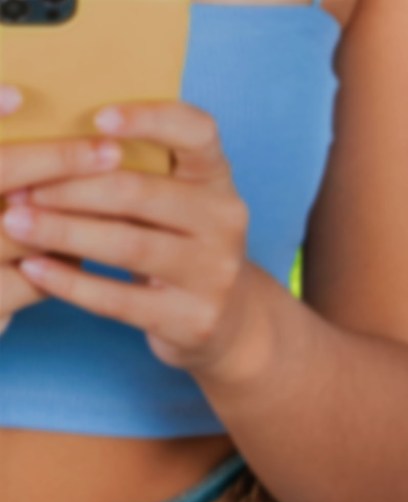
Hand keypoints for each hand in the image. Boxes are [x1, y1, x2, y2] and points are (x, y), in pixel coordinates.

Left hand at [2, 100, 253, 377]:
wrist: (228, 317)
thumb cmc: (179, 243)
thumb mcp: (177, 200)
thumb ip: (140, 170)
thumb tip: (54, 142)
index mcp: (218, 178)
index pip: (196, 131)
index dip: (149, 119)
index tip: (96, 119)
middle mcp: (226, 221)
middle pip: (141, 193)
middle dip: (71, 188)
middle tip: (20, 187)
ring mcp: (215, 272)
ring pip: (129, 246)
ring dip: (63, 232)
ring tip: (15, 223)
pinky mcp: (195, 318)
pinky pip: (121, 300)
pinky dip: (70, 282)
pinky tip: (35, 269)